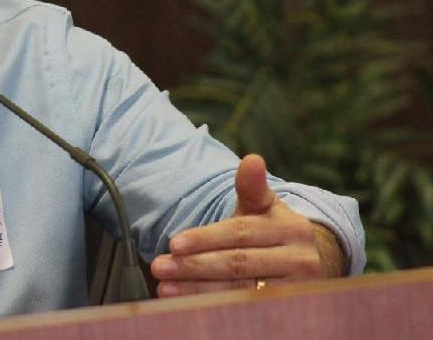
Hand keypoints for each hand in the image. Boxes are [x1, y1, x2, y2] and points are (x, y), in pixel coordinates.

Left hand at [150, 154, 338, 296]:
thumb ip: (252, 187)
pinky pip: (245, 309)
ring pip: (239, 291)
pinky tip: (188, 304)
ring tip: (165, 289)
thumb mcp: (264, 206)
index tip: (172, 244)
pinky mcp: (288, 310)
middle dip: (194, 266)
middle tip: (159, 267)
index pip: (240, 234)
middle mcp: (299, 260)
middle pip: (237, 264)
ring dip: (198, 291)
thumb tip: (252, 160)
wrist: (311, 263)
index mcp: (290, 228)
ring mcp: (297, 289)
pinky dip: (215, 305)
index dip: (205, 239)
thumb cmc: (273, 230)